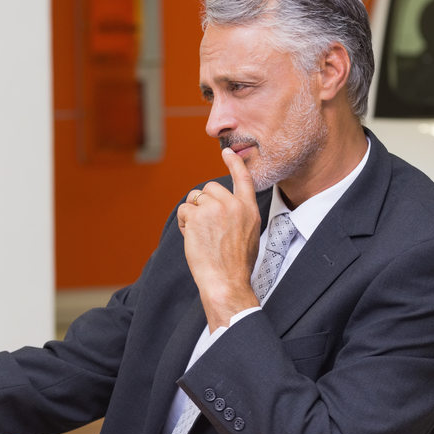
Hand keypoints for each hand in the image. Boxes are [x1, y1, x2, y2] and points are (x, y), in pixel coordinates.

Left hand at [177, 148, 261, 330]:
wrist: (226, 281)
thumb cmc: (236, 265)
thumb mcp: (249, 234)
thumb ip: (239, 215)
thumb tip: (224, 207)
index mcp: (249, 209)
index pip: (243, 178)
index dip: (234, 163)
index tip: (227, 152)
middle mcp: (233, 205)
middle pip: (210, 188)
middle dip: (203, 203)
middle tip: (204, 225)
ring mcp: (215, 209)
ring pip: (195, 198)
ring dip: (192, 214)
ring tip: (199, 235)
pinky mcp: (197, 215)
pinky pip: (184, 210)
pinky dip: (184, 223)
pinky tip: (192, 238)